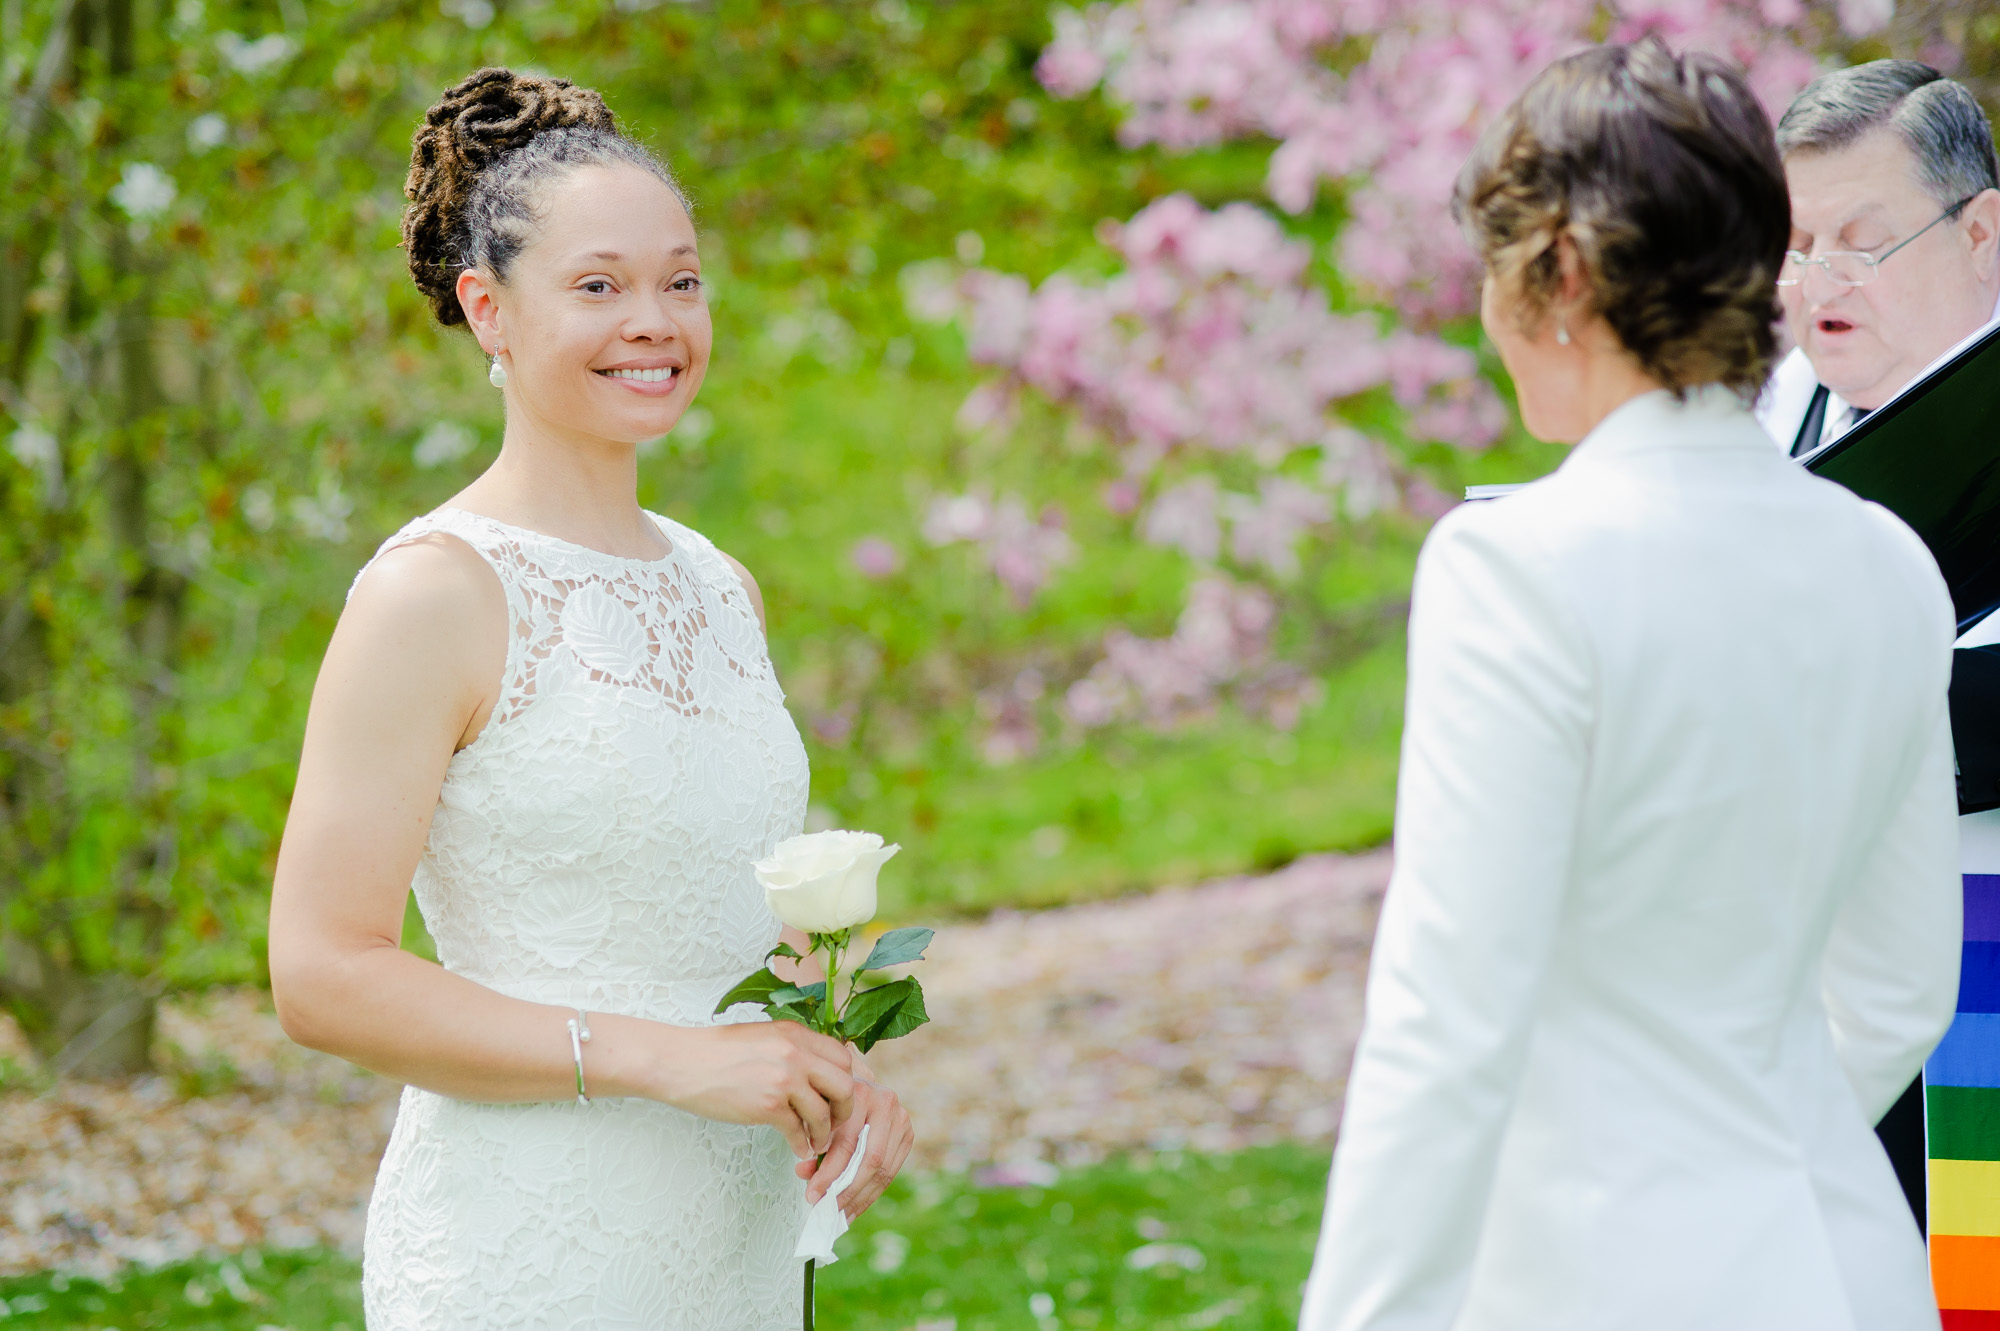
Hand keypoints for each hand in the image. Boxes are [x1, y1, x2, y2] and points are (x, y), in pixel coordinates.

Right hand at [646, 1022, 855, 1160]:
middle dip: (844, 1109)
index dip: (845, 1079)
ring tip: (815, 1141)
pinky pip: (798, 1131)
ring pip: (824, 1113)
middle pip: (845, 1085)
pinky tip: (798, 1148)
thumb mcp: (764, 1037)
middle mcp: (795, 1053)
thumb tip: (819, 1071)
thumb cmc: (718, 1052)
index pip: (843, 1057)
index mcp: (796, 1034)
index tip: (837, 1096)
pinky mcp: (768, 1105)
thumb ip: (794, 1049)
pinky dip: (801, 1144)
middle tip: (834, 1121)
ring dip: (823, 1133)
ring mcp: (783, 1079)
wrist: (681, 1063)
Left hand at [797, 1075, 913, 1217]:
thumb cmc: (829, 1104)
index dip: (828, 1173)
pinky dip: (870, 1194)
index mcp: (859, 1093)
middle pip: (870, 1159)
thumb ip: (811, 1143)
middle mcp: (886, 1102)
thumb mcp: (817, 1118)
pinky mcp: (908, 1134)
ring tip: (839, 1216)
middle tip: (826, 1210)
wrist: (854, 1088)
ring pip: (883, 1170)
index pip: (846, 1143)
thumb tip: (803, 1172)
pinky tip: (854, 1208)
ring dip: (859, 1198)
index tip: (812, 1196)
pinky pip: (890, 1172)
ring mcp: (901, 1118)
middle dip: (846, 1190)